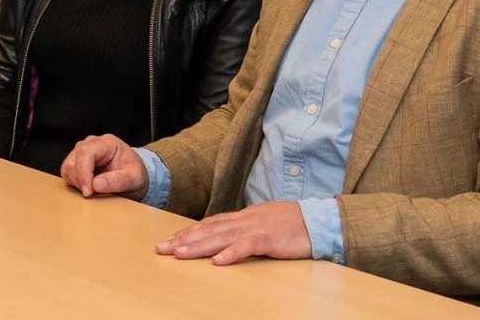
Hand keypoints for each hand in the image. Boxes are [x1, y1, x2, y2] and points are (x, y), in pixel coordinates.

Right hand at [59, 134, 147, 199]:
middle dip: (80, 180)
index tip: (88, 191)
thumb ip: (118, 180)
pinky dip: (74, 183)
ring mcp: (83, 152)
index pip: (87, 152)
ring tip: (92, 191)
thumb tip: (96, 184)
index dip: (84, 172)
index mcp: (108, 143)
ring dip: (76, 182)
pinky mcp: (78, 162)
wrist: (134, 176)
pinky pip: (68, 172)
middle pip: (75, 158)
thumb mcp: (134, 178)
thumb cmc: (135, 174)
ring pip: (68, 165)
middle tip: (91, 195)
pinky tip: (87, 188)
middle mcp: (93, 144)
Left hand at [155, 202, 311, 264]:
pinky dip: (232, 253)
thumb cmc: (292, 224)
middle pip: (209, 229)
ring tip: (180, 254)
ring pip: (222, 237)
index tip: (171, 240)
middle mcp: (245, 220)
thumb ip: (244, 229)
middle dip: (184, 239)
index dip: (189, 231)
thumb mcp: (263, 224)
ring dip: (199, 246)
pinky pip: (247, 246)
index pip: (210, 223)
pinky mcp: (269, 238)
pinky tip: (218, 262)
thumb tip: (226, 237)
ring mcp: (256, 228)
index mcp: (243, 217)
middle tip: (162, 248)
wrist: (318, 220)